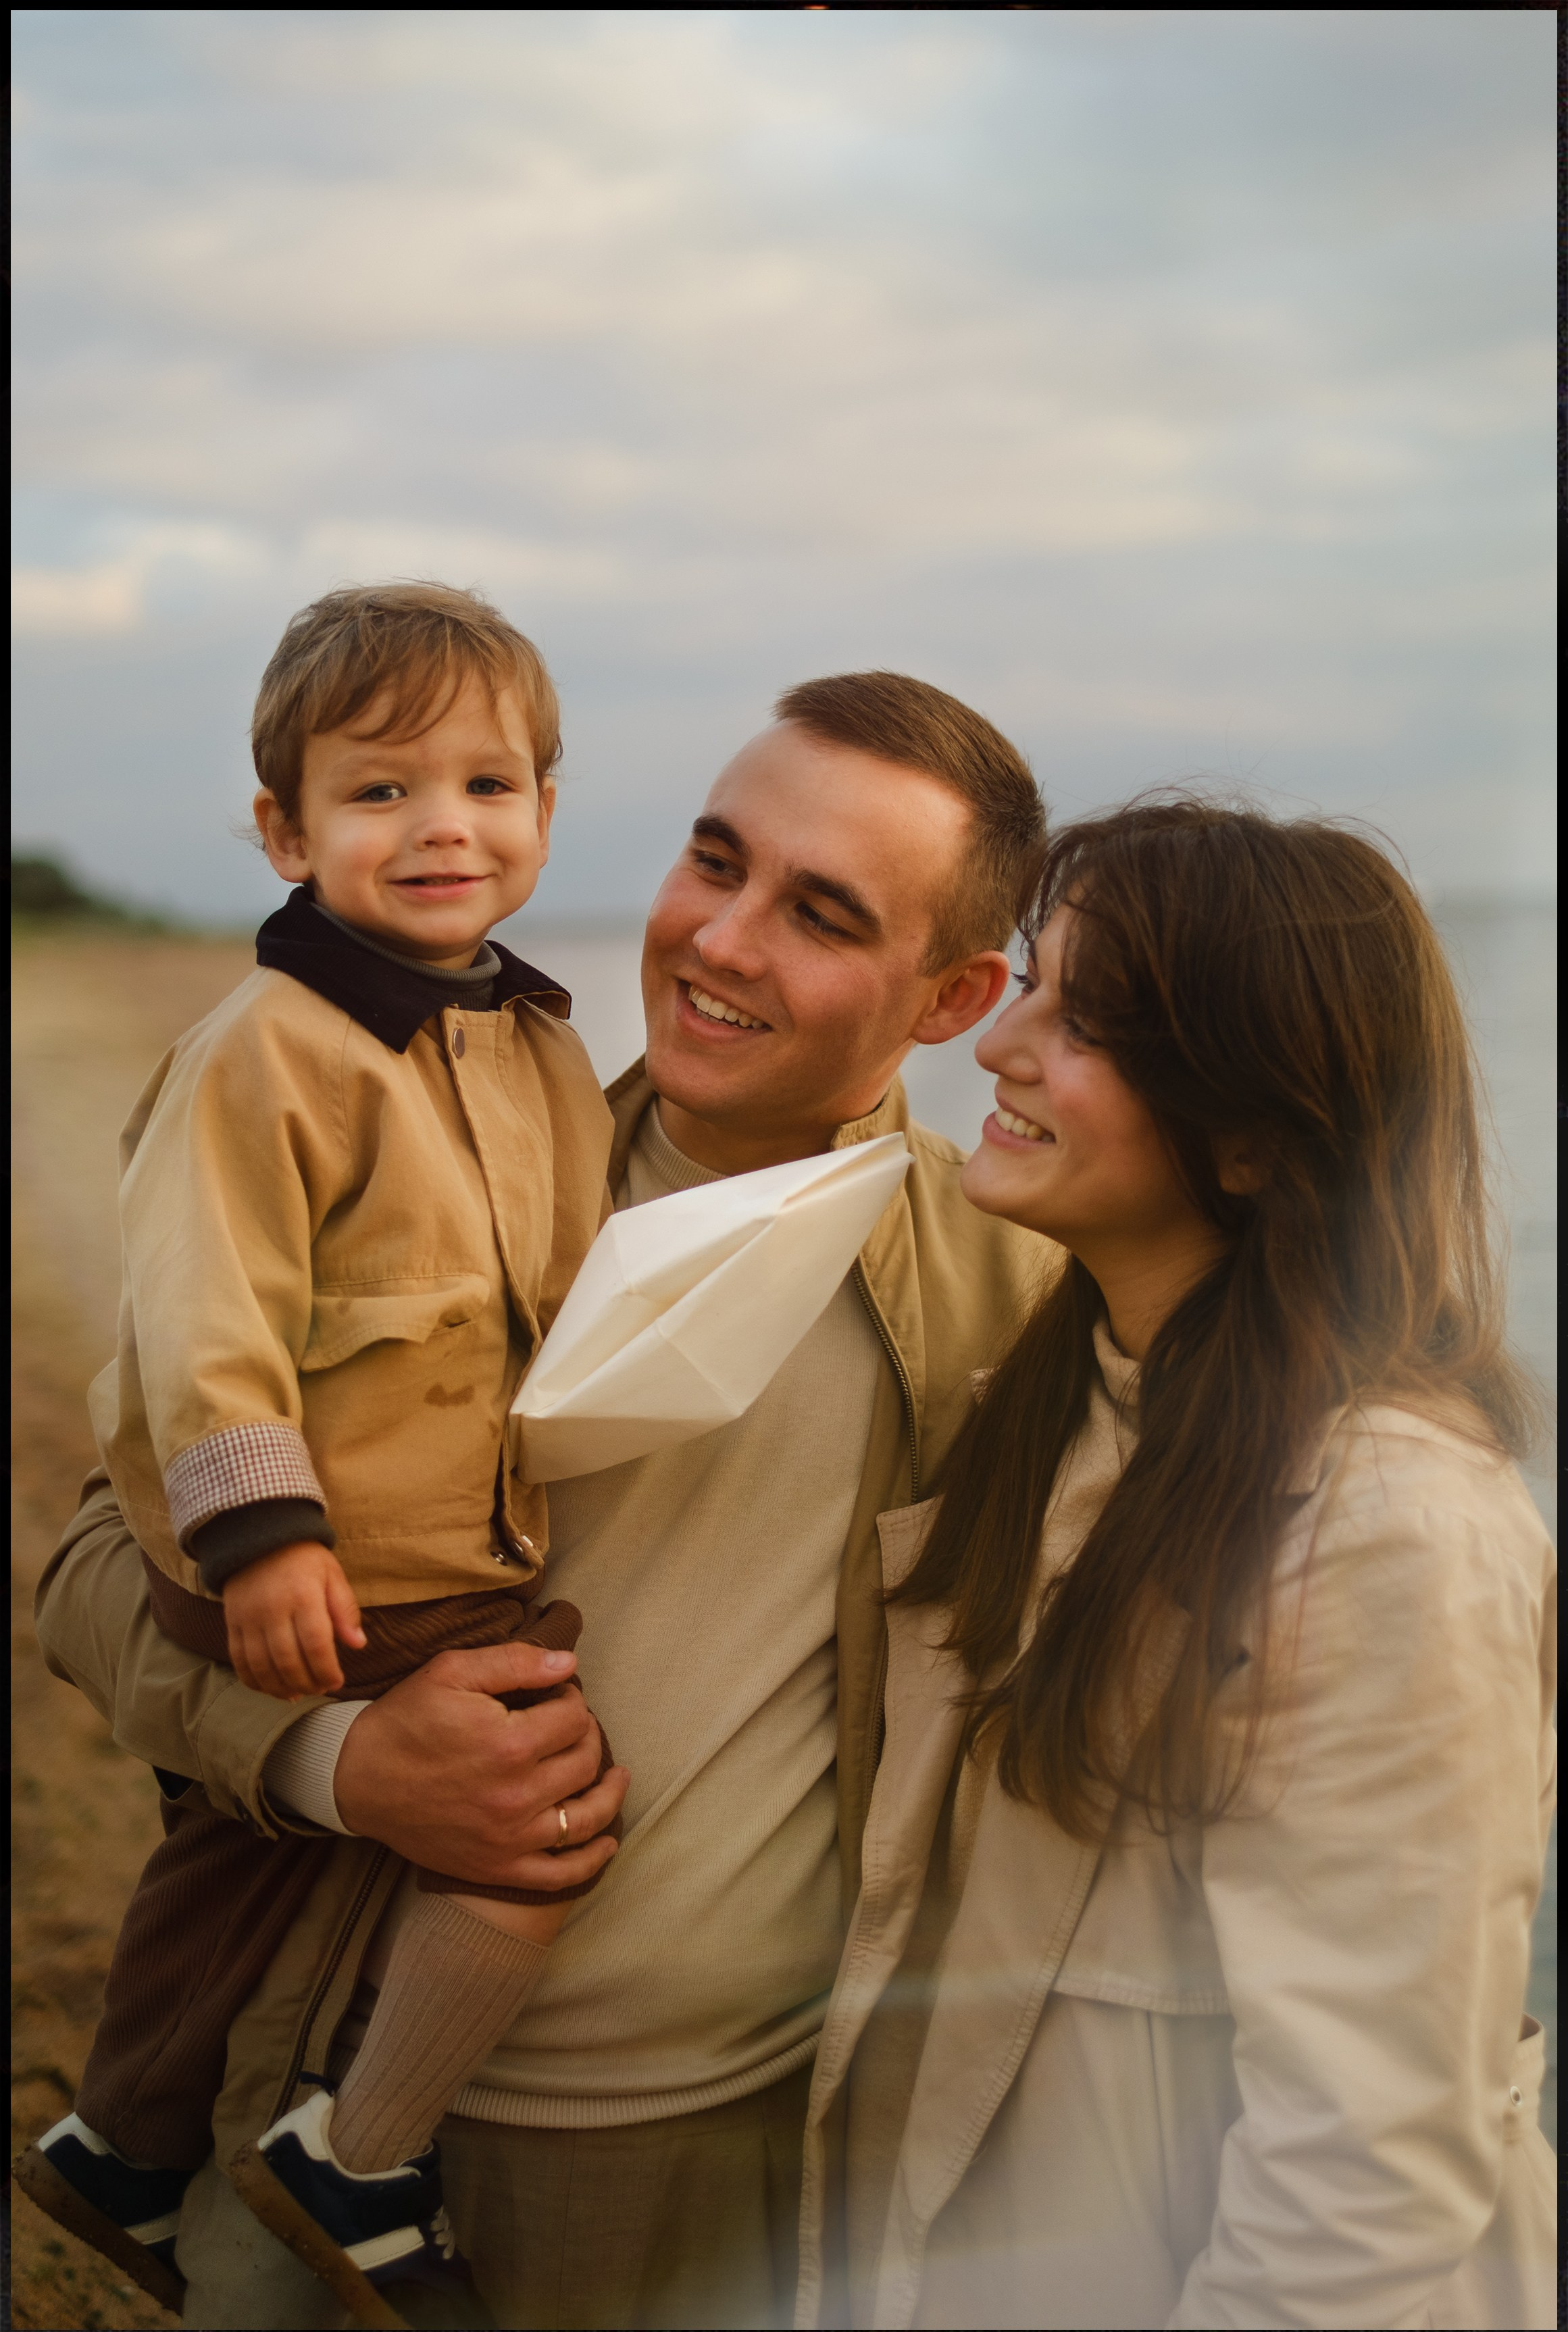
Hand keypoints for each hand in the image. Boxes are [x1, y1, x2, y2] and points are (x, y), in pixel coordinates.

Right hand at [223, 1540, 365, 1698]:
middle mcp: (273, 1610)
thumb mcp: (332, 1575)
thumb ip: (345, 1610)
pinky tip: (272, 1689)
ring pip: (262, 1667)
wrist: (258, 1538)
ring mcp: (248, 1618)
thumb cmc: (304, 1559)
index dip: (327, 1670)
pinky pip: (239, 1661)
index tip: (337, 1682)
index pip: (316, 1645)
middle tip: (320, 1689)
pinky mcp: (231, 1624)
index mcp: (303, 1596)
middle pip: (288, 1661)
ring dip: (281, 1688)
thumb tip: (358, 1644)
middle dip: (307, 1683)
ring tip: (298, 1693)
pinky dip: (254, 1682)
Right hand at [332, 1639, 628, 1892]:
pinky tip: (606, 1841)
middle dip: (587, 1737)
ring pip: (586, 1818)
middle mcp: (517, 1795)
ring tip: (618, 1777)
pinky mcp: (498, 1867)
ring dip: (609, 1794)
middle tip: (573, 1728)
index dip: (572, 1701)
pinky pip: (561, 1873)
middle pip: (584, 1762)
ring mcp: (510, 1838)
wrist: (357, 1780)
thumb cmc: (405, 1720)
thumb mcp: (451, 1672)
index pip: (573, 1719)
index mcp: (508, 1743)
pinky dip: (591, 1860)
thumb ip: (515, 1662)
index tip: (558, 1697)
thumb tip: (569, 1663)